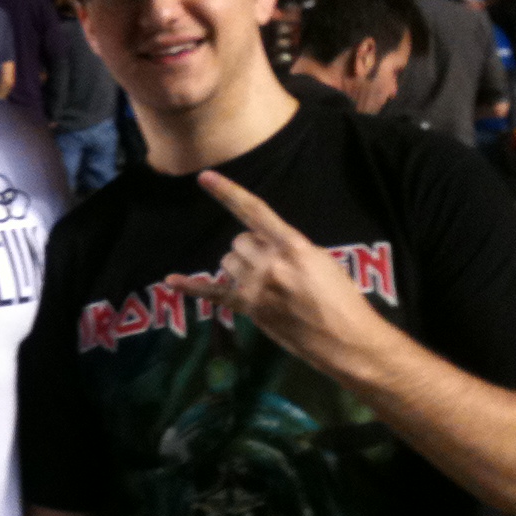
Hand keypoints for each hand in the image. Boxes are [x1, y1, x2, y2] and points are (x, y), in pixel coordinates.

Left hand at [166, 171, 384, 367]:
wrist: (345, 338)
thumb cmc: (340, 297)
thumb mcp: (320, 259)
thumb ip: (288, 246)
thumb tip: (264, 244)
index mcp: (292, 245)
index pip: (253, 211)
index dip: (228, 192)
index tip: (204, 177)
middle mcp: (269, 263)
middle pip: (239, 242)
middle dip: (252, 249)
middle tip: (275, 267)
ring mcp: (255, 287)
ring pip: (227, 262)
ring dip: (240, 267)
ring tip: (266, 282)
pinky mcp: (248, 308)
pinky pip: (212, 292)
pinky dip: (190, 286)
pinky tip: (170, 281)